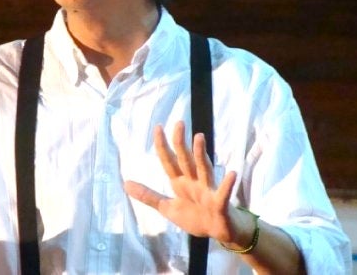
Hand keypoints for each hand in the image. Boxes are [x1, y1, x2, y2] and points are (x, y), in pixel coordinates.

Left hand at [125, 121, 238, 242]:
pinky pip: (223, 193)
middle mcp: (193, 181)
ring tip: (199, 137)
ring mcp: (207, 191)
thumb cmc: (195, 216)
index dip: (162, 145)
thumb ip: (148, 196)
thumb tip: (125, 183)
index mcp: (180, 182)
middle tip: (178, 123)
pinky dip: (227, 184)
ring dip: (201, 153)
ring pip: (203, 169)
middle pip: (185, 159)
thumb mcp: (167, 207)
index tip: (158, 127)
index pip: (169, 161)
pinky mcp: (219, 204)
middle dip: (180, 142)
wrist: (218, 233)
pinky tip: (232, 173)